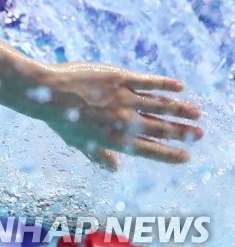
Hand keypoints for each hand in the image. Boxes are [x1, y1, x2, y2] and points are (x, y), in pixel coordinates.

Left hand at [29, 63, 202, 169]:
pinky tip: (179, 87)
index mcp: (114, 140)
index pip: (149, 150)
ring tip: (196, 113)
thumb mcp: (77, 142)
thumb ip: (98, 155)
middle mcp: (123, 121)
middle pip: (160, 128)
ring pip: (160, 105)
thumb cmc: (59, 118)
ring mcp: (123, 99)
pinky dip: (165, 85)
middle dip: (181, 132)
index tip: (186, 157)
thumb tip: (114, 168)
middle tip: (199, 134)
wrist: (46, 92)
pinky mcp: (119, 78)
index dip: (169, 154)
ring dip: (180, 110)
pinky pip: (148, 82)